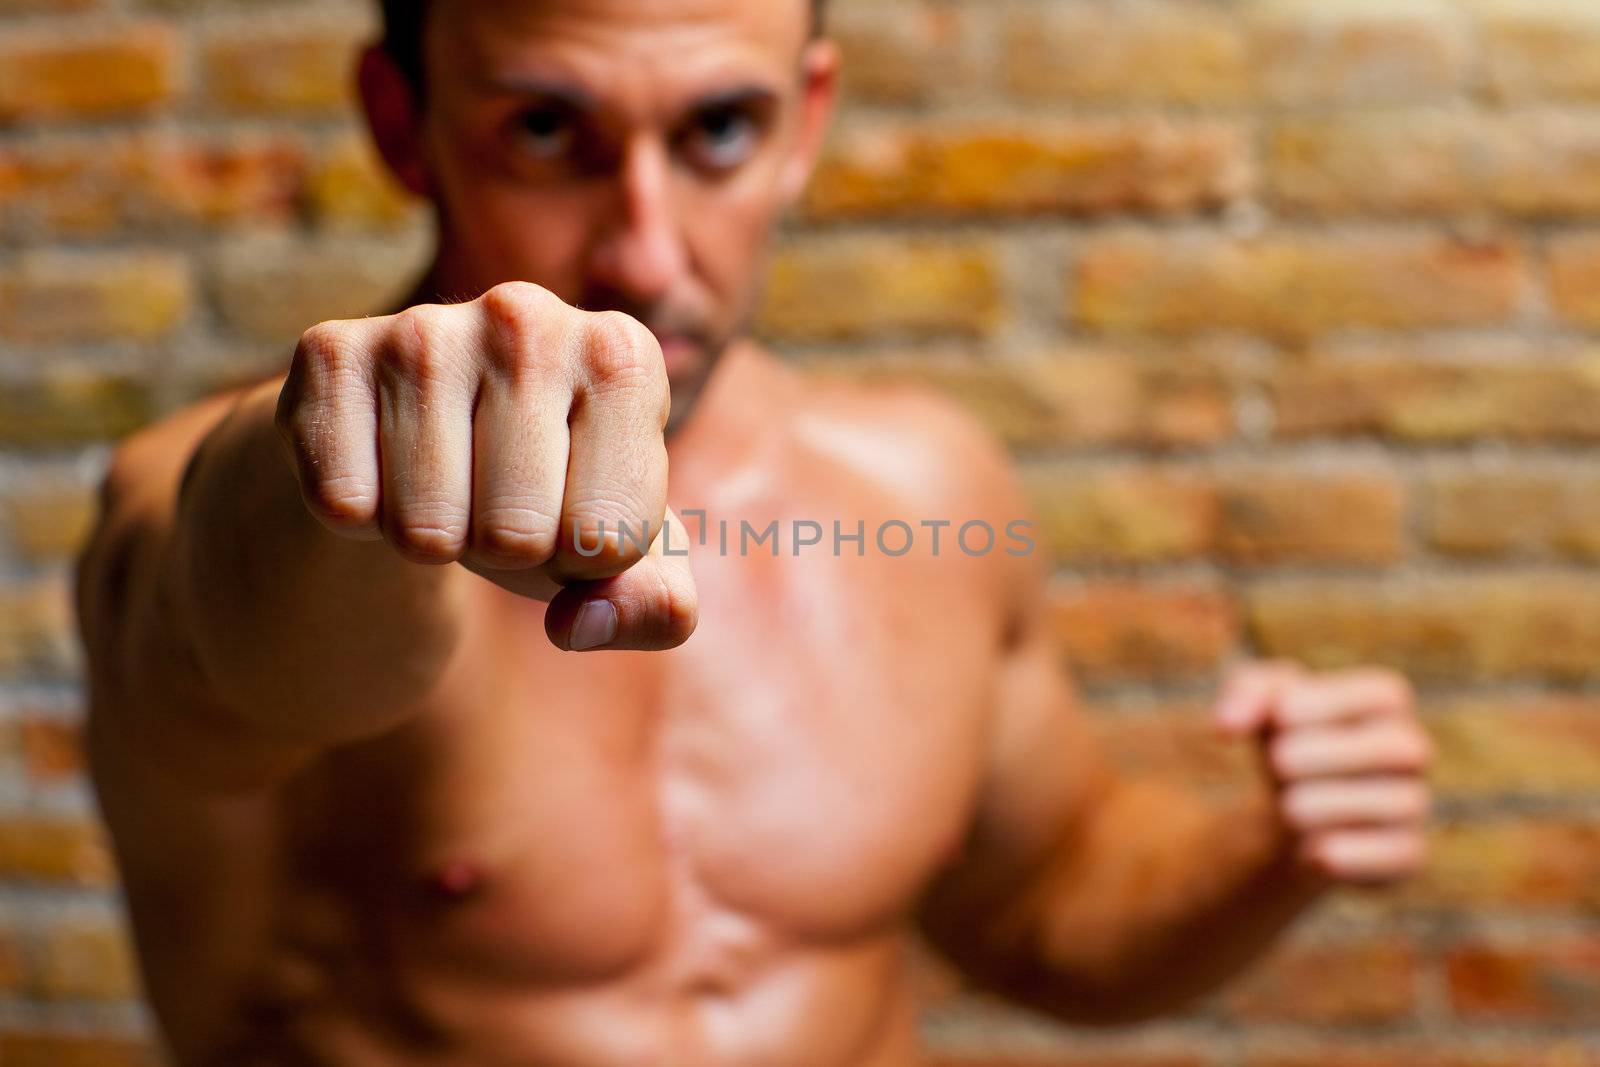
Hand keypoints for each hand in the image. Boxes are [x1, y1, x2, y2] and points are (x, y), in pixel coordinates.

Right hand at [274, 281, 696, 652]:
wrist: (427, 438)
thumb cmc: (552, 496)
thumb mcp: (628, 559)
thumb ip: (657, 607)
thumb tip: (586, 625)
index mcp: (625, 357)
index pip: (607, 538)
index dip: (584, 559)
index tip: (573, 507)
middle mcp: (529, 317)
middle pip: (515, 535)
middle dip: (507, 553)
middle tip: (498, 501)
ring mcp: (425, 327)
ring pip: (426, 530)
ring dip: (435, 540)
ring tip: (446, 485)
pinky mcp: (332, 351)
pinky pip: (343, 504)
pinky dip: (360, 519)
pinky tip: (383, 467)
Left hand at [1211, 660, 1431, 885]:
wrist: (1288, 812)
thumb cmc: (1282, 741)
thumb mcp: (1259, 705)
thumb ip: (1245, 693)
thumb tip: (1226, 725)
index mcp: (1386, 703)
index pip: (1386, 694)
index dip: (1329, 703)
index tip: (1281, 717)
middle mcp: (1411, 751)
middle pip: (1400, 747)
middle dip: (1330, 756)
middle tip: (1279, 764)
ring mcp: (1414, 804)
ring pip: (1401, 803)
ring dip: (1329, 806)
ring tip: (1289, 807)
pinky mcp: (1407, 854)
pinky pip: (1400, 856)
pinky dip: (1350, 856)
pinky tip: (1308, 850)